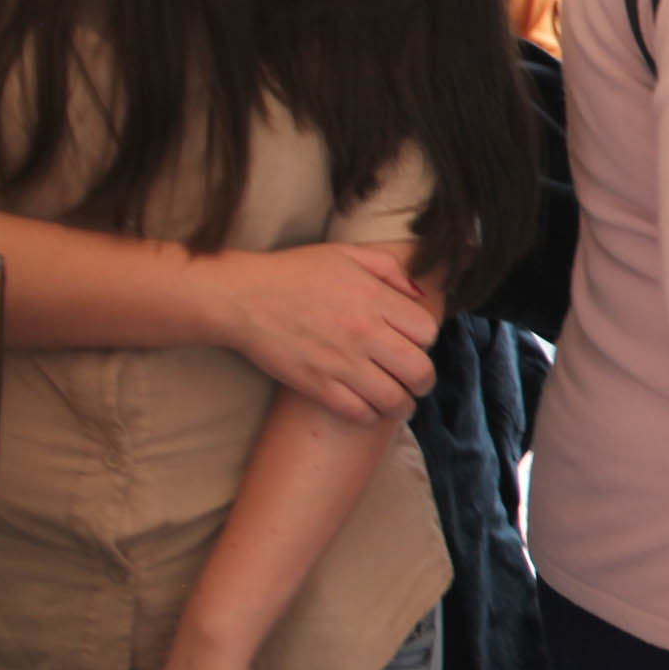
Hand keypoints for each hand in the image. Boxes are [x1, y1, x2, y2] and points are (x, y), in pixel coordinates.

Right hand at [212, 243, 437, 421]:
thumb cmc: (293, 273)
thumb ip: (390, 269)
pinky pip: (359, 413)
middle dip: (424, 380)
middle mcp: (364, 333)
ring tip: (398, 401)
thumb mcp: (346, 254)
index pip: (427, 332)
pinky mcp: (317, 386)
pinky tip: (368, 407)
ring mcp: (341, 363)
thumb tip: (419, 293)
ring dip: (403, 404)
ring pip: (395, 399)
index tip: (414, 343)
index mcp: (374, 299)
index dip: (425, 340)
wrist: (241, 297)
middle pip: (420, 371)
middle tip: (416, 380)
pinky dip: (370, 415)